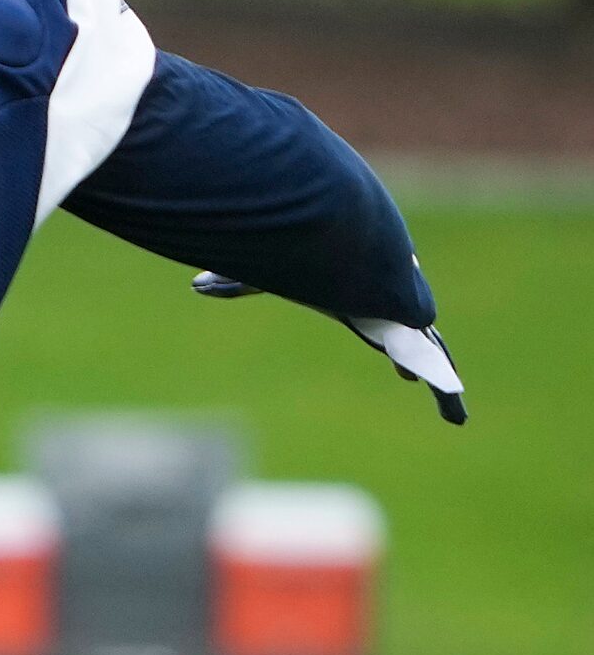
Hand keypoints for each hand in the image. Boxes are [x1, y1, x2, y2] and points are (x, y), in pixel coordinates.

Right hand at [191, 272, 466, 423]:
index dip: (377, 332)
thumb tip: (199, 285)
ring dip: (437, 380)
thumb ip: (237, 283)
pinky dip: (445, 395)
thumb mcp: (264, 272)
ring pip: (426, 355)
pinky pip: (436, 369)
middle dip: (413, 354)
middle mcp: (384, 306)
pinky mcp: (418, 334)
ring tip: (453, 410)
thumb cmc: (305, 251)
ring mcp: (406, 321)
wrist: (346, 240)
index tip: (387, 350)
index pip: (368, 314)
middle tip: (411, 374)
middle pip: (402, 336)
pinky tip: (455, 415)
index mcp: (353, 295)